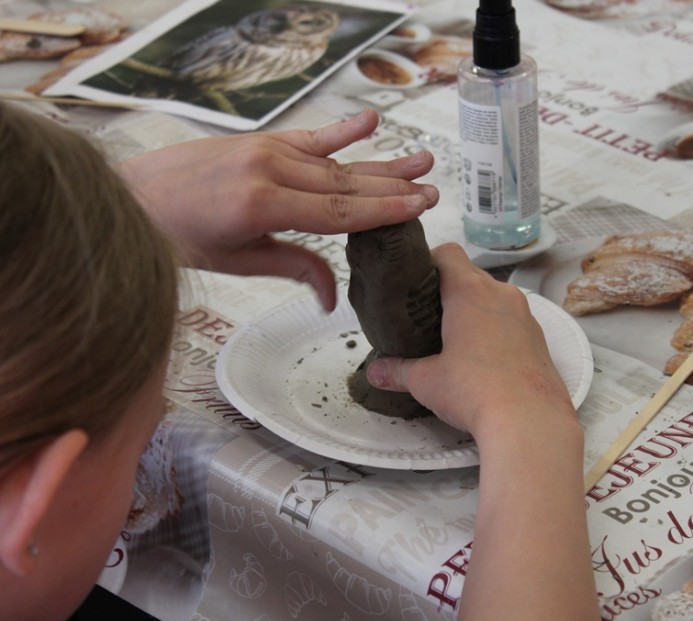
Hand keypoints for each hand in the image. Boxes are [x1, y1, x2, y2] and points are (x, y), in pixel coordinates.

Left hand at [117, 109, 438, 309]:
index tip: (418, 206)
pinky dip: (340, 131)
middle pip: (345, 184)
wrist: (132, 196)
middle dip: (392, 188)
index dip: (383, 211)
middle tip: (431, 189)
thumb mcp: (237, 262)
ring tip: (419, 160)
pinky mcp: (259, 141)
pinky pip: (308, 137)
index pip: (338, 211)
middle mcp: (268, 170)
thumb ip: (294, 269)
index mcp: (262, 206)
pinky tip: (369, 122)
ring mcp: (264, 150)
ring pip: (334, 163)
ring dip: (379, 164)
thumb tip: (333, 297)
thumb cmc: (177, 235)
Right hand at [364, 243, 577, 438]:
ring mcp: (525, 315)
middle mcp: (501, 294)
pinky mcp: (539, 338)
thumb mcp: (426, 381)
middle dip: (448, 292)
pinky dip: (496, 330)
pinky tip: (483, 359)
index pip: (448, 253)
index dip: (428, 262)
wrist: (530, 420)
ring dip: (475, 311)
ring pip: (494, 299)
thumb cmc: (475, 391)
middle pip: (471, 276)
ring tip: (454, 340)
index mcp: (470, 292)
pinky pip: (512, 321)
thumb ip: (398, 371)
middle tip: (427, 318)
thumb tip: (376, 372)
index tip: (414, 285)